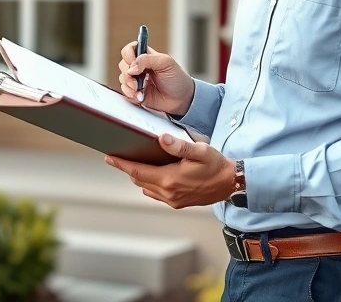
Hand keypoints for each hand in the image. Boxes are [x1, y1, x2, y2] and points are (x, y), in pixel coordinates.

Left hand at [105, 133, 236, 208]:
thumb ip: (179, 146)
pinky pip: (156, 194)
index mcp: (170, 179)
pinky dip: (149, 184)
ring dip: (138, 177)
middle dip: (127, 169)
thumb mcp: (200, 151)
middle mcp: (168, 193)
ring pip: (146, 188)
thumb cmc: (216, 165)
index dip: (122, 164)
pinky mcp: (178, 203)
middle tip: (116, 157)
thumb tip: (160, 139)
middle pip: (138, 180)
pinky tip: (152, 174)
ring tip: (133, 164)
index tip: (109, 157)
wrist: (231, 184)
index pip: (138, 172)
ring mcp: (173, 200)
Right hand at [117, 43, 194, 114]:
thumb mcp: (166, 63)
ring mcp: (136, 80)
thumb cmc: (177, 79)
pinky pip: (125, 91)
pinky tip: (140, 96)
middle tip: (138, 79)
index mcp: (146, 56)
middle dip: (128, 73)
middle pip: (123, 64)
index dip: (128, 55)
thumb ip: (147, 60)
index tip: (134, 62)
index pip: (129, 49)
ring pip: (122, 78)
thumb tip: (131, 68)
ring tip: (141, 89)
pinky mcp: (135, 92)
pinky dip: (130, 94)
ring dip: (130, 85)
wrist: (181, 99)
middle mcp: (139, 67)